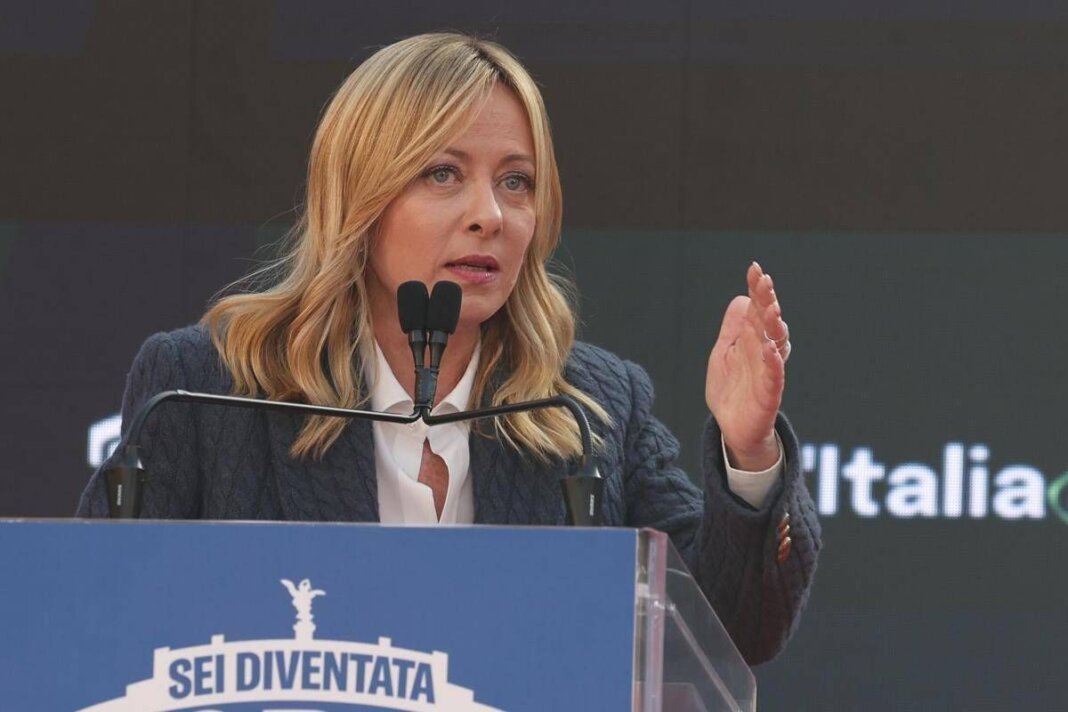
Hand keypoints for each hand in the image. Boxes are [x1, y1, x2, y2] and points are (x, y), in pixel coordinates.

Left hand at [705, 262, 790, 470]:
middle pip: (768, 322)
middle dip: (768, 301)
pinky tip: (770, 349)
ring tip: (771, 308)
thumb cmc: (731, 389)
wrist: (732, 428)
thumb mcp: (724, 353)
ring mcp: (767, 372)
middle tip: (765, 281)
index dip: (757, 290)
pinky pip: (775, 377)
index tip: (755, 268)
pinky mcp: (769, 394)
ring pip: (776, 344)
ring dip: (774, 326)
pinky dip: (774, 363)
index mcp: (752, 340)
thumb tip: (741, 297)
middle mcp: (763, 352)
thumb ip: (733, 328)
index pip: (757, 310)